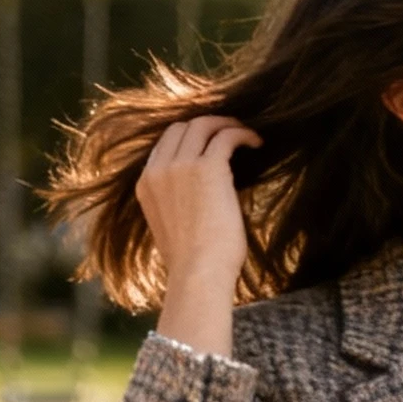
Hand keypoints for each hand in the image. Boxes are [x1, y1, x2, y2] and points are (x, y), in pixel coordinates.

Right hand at [137, 115, 261, 354]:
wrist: (198, 277)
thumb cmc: (193, 266)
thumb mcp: (171, 229)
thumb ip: (175, 205)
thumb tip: (200, 197)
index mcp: (146, 185)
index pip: (165, 145)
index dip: (189, 137)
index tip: (209, 142)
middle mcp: (159, 170)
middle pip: (182, 128)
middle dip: (206, 125)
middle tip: (229, 132)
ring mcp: (180, 166)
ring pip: (203, 125)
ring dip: (226, 124)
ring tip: (245, 133)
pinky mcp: (207, 168)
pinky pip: (225, 137)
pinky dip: (242, 134)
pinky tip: (256, 142)